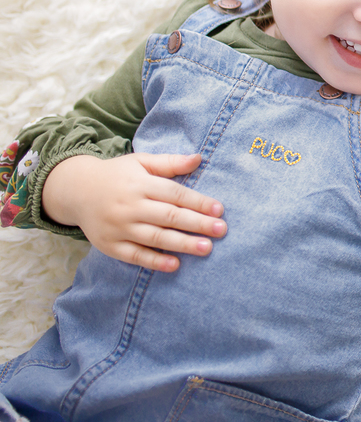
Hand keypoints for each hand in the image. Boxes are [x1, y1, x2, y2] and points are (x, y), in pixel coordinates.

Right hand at [41, 153, 225, 272]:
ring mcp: (118, 227)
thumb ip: (169, 163)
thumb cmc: (117, 175)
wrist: (75, 190)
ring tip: (206, 248)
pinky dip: (154, 261)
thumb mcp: (141, 162)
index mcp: (140, 184)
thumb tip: (199, 158)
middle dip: (197, 224)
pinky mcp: (109, 245)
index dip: (198, 202)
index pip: (174, 194)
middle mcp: (129, 206)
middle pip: (168, 216)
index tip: (219, 210)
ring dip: (182, 244)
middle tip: (221, 230)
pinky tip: (175, 265)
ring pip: (155, 238)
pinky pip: (134, 255)